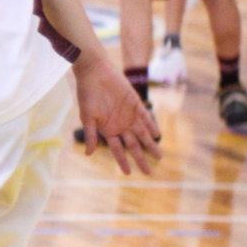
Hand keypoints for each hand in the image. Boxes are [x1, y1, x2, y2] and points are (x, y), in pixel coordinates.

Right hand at [74, 56, 159, 174]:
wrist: (95, 72)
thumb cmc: (87, 94)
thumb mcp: (87, 117)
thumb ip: (90, 135)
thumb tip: (89, 154)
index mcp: (107, 129)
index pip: (117, 149)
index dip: (122, 161)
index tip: (127, 174)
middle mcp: (119, 124)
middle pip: (133, 145)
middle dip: (140, 158)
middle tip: (148, 172)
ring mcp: (128, 115)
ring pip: (142, 134)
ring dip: (150, 145)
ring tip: (159, 157)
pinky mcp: (135, 103)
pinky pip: (145, 117)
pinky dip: (151, 125)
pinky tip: (157, 135)